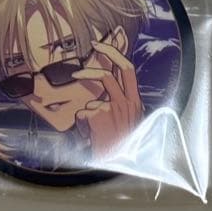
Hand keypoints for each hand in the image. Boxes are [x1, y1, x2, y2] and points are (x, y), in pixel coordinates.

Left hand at [71, 40, 143, 155]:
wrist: (115, 167)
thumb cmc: (117, 146)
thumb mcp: (123, 123)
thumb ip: (116, 104)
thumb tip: (101, 90)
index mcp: (135, 103)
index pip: (129, 71)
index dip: (116, 55)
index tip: (102, 45)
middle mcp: (130, 103)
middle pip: (123, 67)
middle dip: (110, 51)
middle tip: (95, 43)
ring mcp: (117, 108)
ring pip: (105, 78)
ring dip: (88, 73)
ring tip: (76, 74)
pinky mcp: (103, 116)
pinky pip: (86, 109)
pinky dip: (82, 119)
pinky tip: (86, 131)